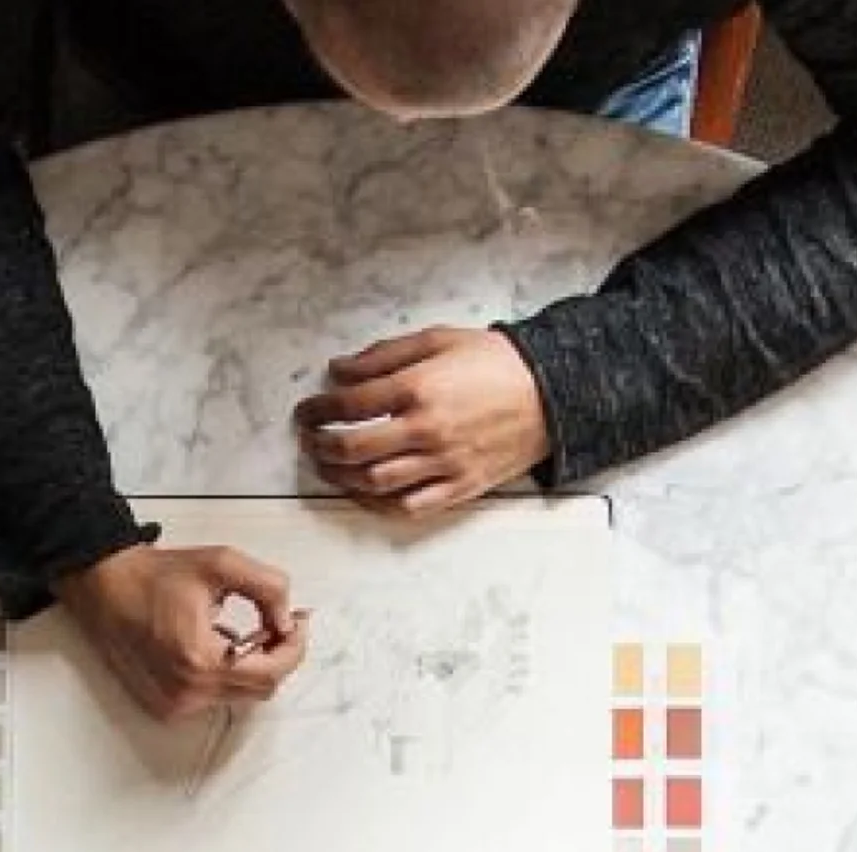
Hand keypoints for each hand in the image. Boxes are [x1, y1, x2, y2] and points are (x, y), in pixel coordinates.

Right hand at [57, 543, 309, 720]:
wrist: (105, 587)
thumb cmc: (154, 577)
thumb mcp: (221, 564)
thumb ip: (268, 588)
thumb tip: (287, 619)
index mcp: (200, 662)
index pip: (271, 674)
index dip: (294, 648)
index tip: (298, 623)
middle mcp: (187, 693)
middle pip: (260, 690)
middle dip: (275, 655)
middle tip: (275, 622)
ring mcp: (175, 704)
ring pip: (240, 695)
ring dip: (251, 665)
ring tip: (241, 628)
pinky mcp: (166, 706)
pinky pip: (215, 698)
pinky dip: (226, 674)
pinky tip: (216, 644)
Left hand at [294, 326, 550, 515]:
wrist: (550, 393)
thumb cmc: (494, 363)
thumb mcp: (437, 340)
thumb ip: (383, 355)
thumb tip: (338, 370)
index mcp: (416, 388)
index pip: (349, 405)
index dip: (317, 410)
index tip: (306, 412)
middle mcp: (425, 430)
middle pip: (353, 449)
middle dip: (321, 446)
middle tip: (310, 441)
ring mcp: (442, 464)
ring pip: (374, 482)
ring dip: (341, 478)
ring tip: (328, 466)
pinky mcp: (459, 487)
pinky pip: (408, 506)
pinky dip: (378, 503)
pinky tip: (364, 492)